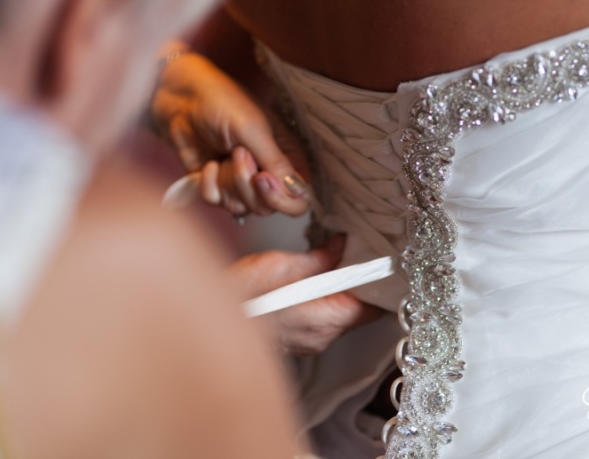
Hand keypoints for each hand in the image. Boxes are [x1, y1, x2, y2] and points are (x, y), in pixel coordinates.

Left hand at [152, 49, 309, 216]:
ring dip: (227, 182)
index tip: (261, 178)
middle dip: (246, 183)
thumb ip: (277, 162)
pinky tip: (208, 164)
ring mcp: (242, 183)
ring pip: (241, 208)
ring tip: (223, 155)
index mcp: (288, 158)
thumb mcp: (253, 129)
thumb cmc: (223, 102)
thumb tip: (300, 193)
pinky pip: (216, 203)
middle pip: (268, 207)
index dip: (282, 198)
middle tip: (237, 153)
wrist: (182, 100)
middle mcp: (268, 174)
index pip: (300, 199)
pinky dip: (208, 184)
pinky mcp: (217, 186)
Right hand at [228, 236, 383, 355]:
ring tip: (332, 265)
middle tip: (355, 256)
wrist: (208, 324)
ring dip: (340, 292)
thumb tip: (341, 246)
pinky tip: (311, 282)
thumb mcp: (284, 265)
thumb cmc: (242, 297)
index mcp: (328, 319)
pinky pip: (321, 320)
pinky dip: (323, 301)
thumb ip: (320, 257)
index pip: (375, 307)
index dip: (380, 285)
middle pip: (359, 311)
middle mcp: (324, 336)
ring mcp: (310, 342)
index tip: (380, 263)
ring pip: (340, 316)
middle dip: (359, 284)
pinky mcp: (297, 340)